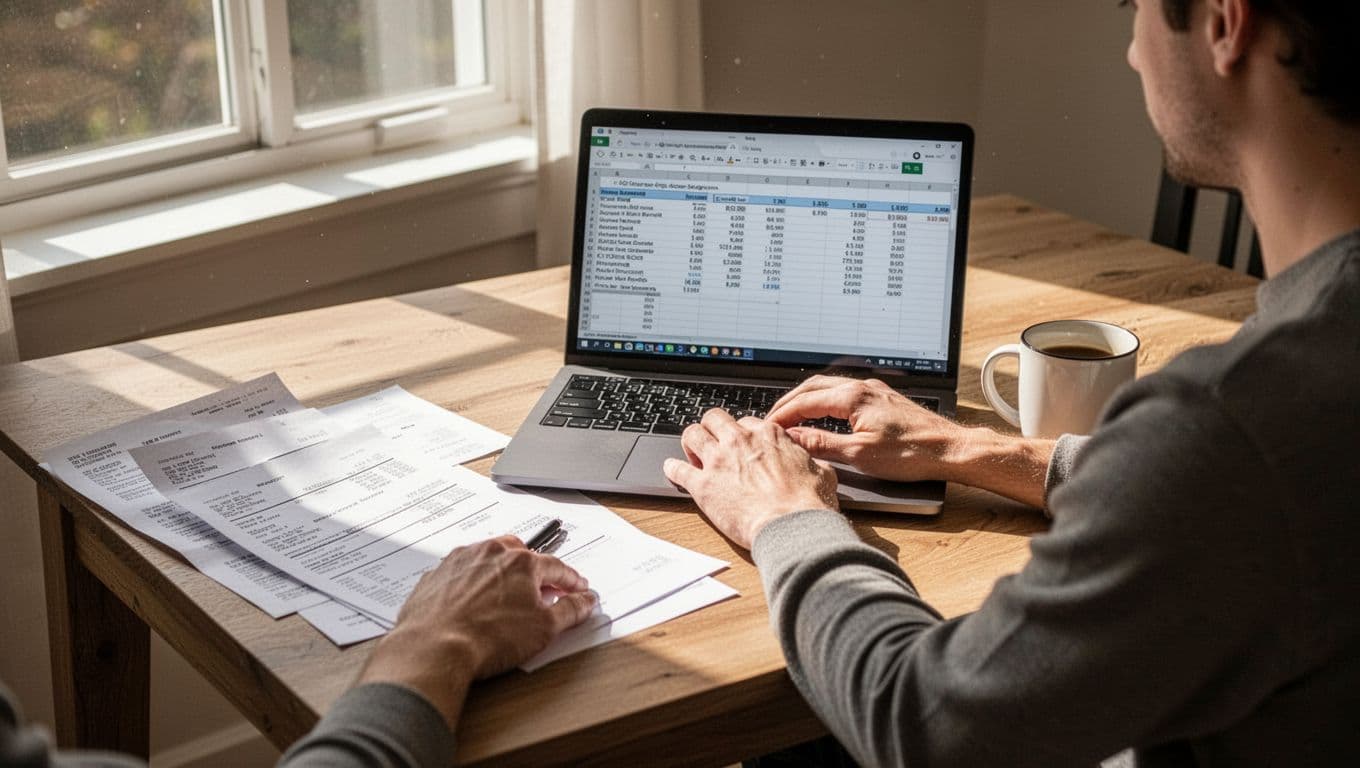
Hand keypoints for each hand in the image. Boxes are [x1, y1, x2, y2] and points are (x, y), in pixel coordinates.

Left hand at [358, 536, 596, 728]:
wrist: (434, 649)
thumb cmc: (486, 638)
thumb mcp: (543, 630)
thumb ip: (570, 611)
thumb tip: (584, 601)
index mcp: (521, 563)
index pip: (556, 567)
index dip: (570, 580)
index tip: (576, 588)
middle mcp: (490, 554)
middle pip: (521, 554)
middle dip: (534, 570)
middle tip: (541, 590)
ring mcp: (460, 562)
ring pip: (488, 558)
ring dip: (501, 572)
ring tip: (505, 595)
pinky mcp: (437, 575)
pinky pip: (461, 572)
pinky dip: (471, 582)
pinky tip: (472, 602)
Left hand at [662, 408, 838, 548]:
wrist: (792, 527)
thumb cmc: (809, 505)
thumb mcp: (823, 473)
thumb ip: (811, 462)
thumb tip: (815, 464)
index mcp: (769, 435)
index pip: (747, 422)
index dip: (742, 434)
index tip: (742, 444)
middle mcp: (741, 441)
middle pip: (715, 419)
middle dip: (712, 428)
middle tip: (714, 443)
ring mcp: (719, 461)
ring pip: (692, 434)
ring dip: (691, 442)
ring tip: (692, 453)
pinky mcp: (703, 485)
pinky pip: (678, 469)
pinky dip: (672, 468)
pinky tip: (672, 470)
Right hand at [766, 375, 964, 482]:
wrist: (949, 449)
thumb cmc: (911, 453)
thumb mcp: (858, 454)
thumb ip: (822, 443)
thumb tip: (795, 438)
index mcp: (853, 397)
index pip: (804, 401)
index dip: (782, 415)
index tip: (768, 427)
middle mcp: (863, 387)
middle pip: (813, 387)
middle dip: (789, 402)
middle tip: (773, 419)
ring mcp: (874, 391)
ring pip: (829, 387)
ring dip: (807, 399)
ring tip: (793, 416)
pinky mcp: (883, 399)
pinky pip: (845, 393)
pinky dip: (825, 401)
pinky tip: (825, 413)